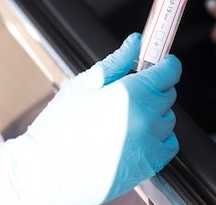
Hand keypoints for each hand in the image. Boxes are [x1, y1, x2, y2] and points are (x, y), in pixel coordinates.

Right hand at [0, 33, 181, 204]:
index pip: (170, 70)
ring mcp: (151, 141)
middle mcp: (147, 116)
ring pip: (168, 119)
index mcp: (132, 92)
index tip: (161, 65)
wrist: (45, 174)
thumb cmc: (59, 129)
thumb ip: (116, 61)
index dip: (165, 65)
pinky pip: (169, 143)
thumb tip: (136, 41)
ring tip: (123, 124)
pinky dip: (158, 140)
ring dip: (153, 117)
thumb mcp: (84, 86)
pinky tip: (133, 140)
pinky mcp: (152, 162)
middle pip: (168, 94)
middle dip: (152, 92)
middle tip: (126, 100)